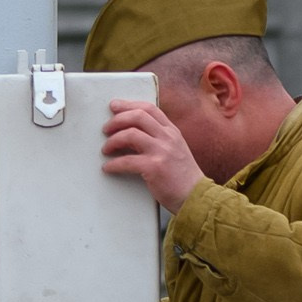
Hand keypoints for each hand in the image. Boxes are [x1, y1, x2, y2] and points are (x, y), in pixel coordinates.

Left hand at [100, 96, 204, 212]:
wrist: (196, 197)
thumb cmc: (182, 177)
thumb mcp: (174, 150)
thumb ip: (158, 139)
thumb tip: (130, 134)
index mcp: (172, 131)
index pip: (149, 108)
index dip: (129, 105)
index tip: (114, 106)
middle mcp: (168, 137)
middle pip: (138, 116)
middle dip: (117, 120)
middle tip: (105, 129)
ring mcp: (162, 151)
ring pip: (130, 134)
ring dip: (113, 141)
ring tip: (105, 149)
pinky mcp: (154, 167)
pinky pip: (127, 161)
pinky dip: (113, 164)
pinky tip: (108, 167)